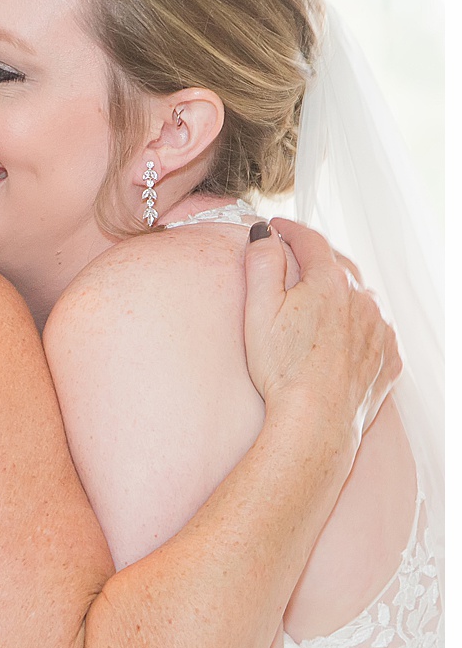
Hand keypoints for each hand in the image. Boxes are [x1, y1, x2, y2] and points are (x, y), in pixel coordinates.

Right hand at [243, 218, 399, 440]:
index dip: (290, 230)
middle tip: (294, 262)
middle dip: (317, 259)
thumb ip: (262, 264)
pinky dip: (359, 325)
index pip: (311, 241)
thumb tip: (264, 233)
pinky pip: (376, 330)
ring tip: (319, 303)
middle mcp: (363, 299)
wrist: (317, 420)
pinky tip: (341, 337)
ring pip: (361, 298)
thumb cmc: (282, 368)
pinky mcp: (389, 358)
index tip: (275, 227)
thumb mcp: (259, 309)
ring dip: (342, 293)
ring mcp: (380, 329)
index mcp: (330, 282)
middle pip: (341, 266)